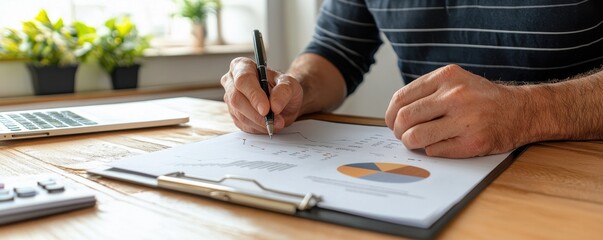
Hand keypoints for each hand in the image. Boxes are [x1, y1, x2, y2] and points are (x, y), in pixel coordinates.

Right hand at [221, 57, 303, 133]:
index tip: (266, 109)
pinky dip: (258, 127)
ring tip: (277, 123)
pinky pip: (243, 124)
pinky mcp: (234, 114)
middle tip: (274, 121)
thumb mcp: (290, 85)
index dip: (253, 95)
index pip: (243, 79)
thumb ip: (284, 91)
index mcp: (242, 66)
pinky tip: (268, 124)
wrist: (283, 100)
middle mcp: (231, 81)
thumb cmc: (283, 88)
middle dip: (256, 113)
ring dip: (260, 122)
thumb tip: (274, 106)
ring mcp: (230, 99)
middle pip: (236, 98)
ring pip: (240, 114)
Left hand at [385, 64, 524, 157]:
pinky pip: (434, 151)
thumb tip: (394, 114)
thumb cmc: (482, 98)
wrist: (522, 111)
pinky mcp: (472, 142)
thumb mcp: (455, 81)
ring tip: (418, 142)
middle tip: (403, 135)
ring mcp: (465, 120)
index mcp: (447, 77)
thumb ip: (427, 92)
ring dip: (411, 143)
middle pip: (404, 118)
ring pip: (415, 137)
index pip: (401, 98)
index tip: (393, 122)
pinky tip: (442, 144)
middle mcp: (455, 96)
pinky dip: (432, 150)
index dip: (390, 114)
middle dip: (398, 131)